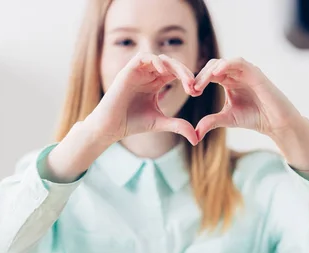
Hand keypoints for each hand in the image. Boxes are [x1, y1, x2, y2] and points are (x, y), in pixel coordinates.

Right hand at [84, 52, 199, 145]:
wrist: (111, 127)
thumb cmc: (132, 123)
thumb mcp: (160, 122)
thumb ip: (178, 126)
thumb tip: (197, 139)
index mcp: (156, 83)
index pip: (175, 73)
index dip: (187, 78)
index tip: (196, 92)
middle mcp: (147, 75)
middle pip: (170, 64)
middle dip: (184, 72)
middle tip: (193, 84)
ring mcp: (137, 72)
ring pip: (159, 58)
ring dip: (173, 66)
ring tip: (184, 79)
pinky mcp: (127, 71)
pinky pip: (142, 58)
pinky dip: (154, 61)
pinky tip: (164, 72)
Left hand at [192, 57, 308, 170]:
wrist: (275, 122)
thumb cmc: (254, 118)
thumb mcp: (227, 119)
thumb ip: (210, 122)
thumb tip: (194, 134)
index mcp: (228, 81)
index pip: (209, 74)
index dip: (198, 81)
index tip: (190, 93)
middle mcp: (236, 73)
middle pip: (213, 66)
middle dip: (201, 76)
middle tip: (192, 89)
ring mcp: (246, 71)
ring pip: (223, 63)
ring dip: (210, 71)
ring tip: (201, 84)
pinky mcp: (255, 72)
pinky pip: (239, 62)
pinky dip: (227, 65)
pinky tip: (216, 74)